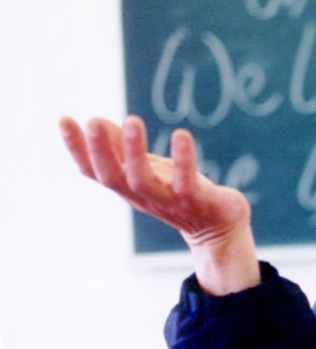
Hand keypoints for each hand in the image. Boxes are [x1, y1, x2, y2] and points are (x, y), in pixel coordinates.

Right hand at [60, 115, 260, 293]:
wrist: (219, 228)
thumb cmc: (178, 193)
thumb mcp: (148, 168)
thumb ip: (123, 148)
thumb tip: (95, 121)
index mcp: (128, 187)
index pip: (94, 171)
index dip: (77, 149)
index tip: (64, 120)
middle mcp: (144, 196)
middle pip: (113, 177)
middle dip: (100, 151)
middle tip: (91, 121)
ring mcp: (170, 201)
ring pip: (143, 181)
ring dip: (135, 152)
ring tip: (132, 120)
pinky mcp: (198, 201)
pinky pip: (186, 182)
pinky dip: (183, 160)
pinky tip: (181, 134)